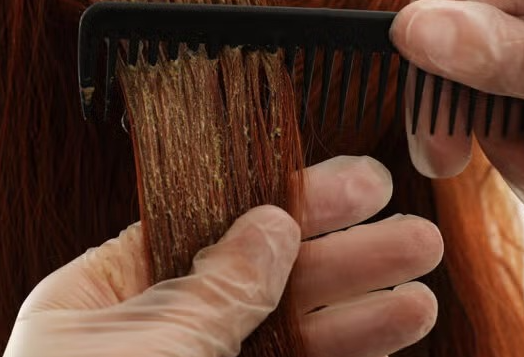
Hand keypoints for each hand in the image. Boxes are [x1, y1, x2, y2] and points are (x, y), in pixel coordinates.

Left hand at [3, 155, 442, 356]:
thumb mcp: (152, 347)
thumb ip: (218, 287)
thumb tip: (269, 222)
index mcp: (98, 300)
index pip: (200, 225)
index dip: (279, 200)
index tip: (352, 183)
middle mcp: (149, 340)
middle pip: (257, 278)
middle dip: (338, 252)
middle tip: (411, 231)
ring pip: (287, 334)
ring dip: (357, 304)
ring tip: (425, 271)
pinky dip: (344, 352)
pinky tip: (395, 326)